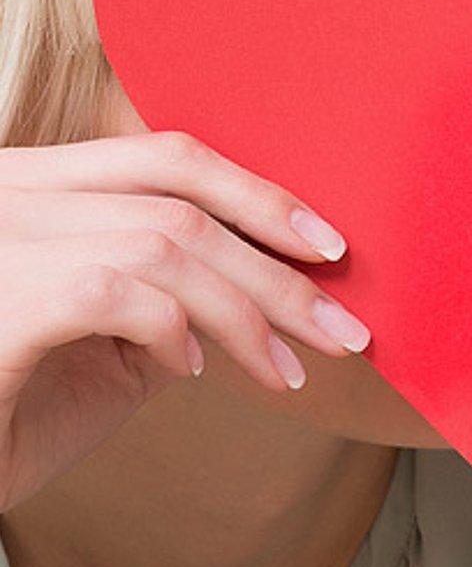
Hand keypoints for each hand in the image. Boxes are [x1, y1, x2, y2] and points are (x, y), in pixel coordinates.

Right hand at [0, 131, 370, 512]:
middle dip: (279, 271)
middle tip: (344, 331)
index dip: (260, 195)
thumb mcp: (109, 348)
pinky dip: (172, 329)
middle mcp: (11, 191)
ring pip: (163, 245)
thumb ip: (175, 303)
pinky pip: (113, 292)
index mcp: (37, 185)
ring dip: (246, 314)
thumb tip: (272, 291)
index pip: (167, 157)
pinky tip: (188, 370)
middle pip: (181, 203)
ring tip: (284, 371)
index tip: (331, 248)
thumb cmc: (12, 409)